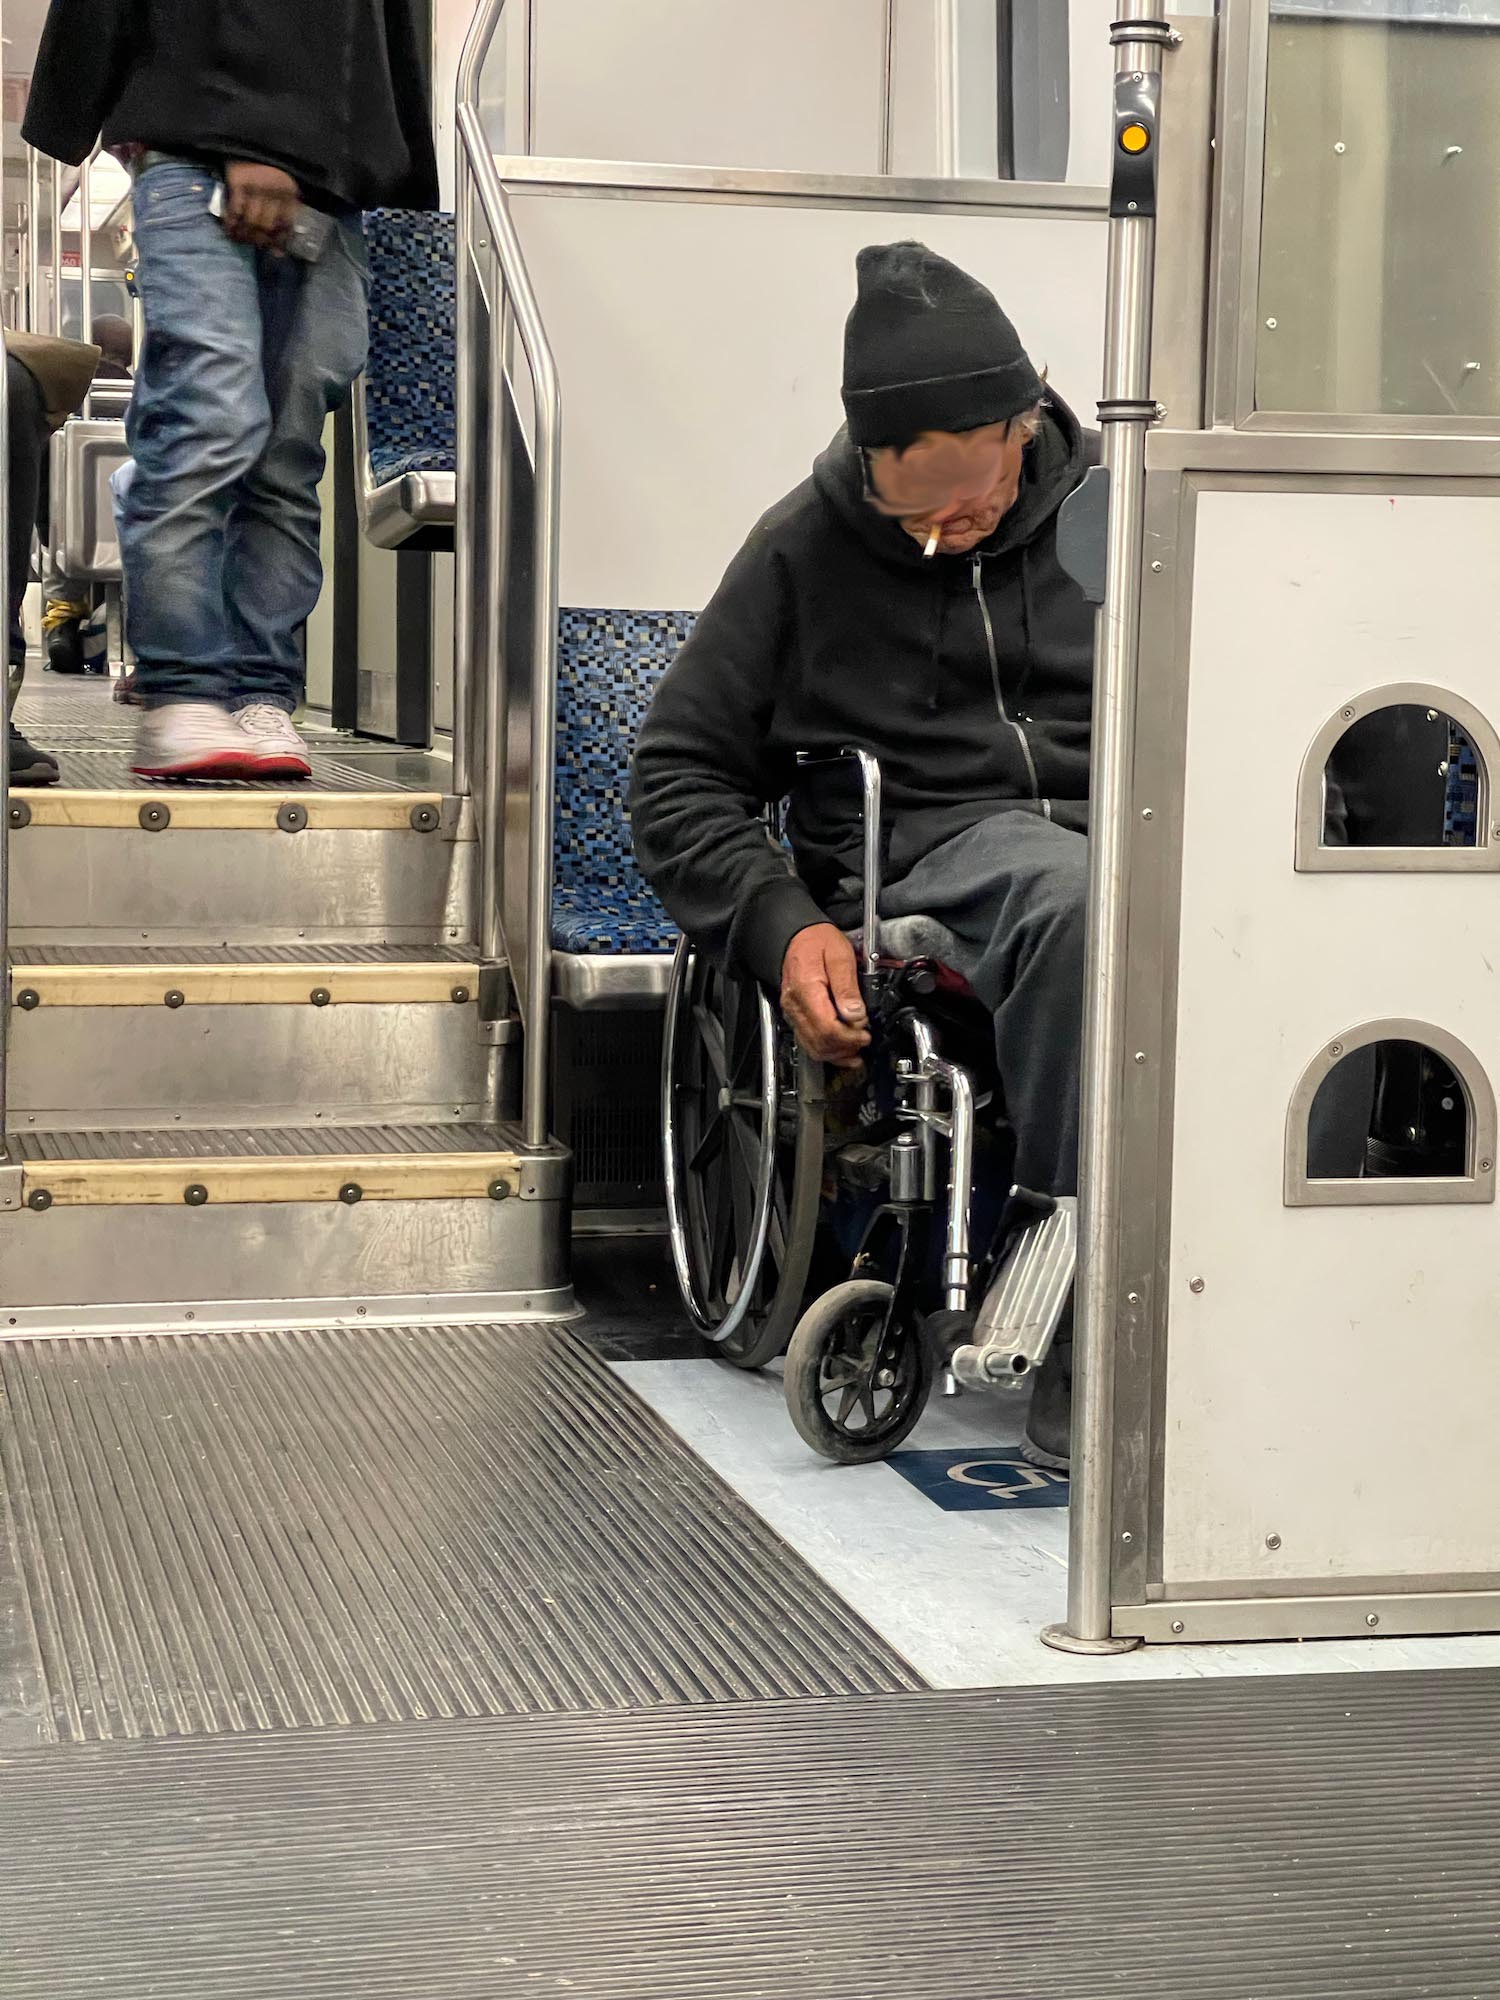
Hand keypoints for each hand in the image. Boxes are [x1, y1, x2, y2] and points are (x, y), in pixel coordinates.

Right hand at [223, 162, 299, 250]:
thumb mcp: (284, 182)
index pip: (286, 224)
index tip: (273, 249)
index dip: (278, 240)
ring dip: (244, 235)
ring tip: (239, 238)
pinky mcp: (238, 182)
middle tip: (252, 243)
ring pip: (252, 222)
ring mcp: (255, 187)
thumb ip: (284, 210)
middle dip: (259, 239)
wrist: (250, 133)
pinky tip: (229, 229)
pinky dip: (231, 223)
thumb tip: (279, 249)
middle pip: (267, 226)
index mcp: (289, 192)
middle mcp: (274, 191)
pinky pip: (234, 210)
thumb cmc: (269, 161)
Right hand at [780, 923, 869, 1069]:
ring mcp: (793, 1012)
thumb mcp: (840, 954)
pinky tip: (842, 1051)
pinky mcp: (795, 1015)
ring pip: (812, 1046)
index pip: (827, 1027)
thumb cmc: (817, 941)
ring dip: (836, 1054)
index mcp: (806, 989)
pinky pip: (808, 1040)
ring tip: (856, 1052)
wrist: (798, 936)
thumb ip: (847, 986)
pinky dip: (826, 1050)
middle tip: (864, 1041)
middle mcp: (795, 1004)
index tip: (865, 1034)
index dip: (849, 1037)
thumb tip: (856, 1014)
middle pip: (819, 1041)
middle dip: (845, 1047)